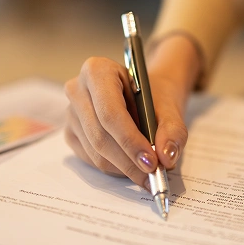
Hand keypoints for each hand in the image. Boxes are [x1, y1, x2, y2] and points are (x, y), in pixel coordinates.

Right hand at [64, 35, 200, 187]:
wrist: (143, 95)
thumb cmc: (153, 96)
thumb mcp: (169, 106)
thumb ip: (172, 130)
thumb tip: (167, 157)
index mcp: (97, 70)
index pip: (110, 112)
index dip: (130, 140)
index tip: (151, 162)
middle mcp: (77, 89)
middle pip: (100, 135)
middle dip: (128, 160)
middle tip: (153, 174)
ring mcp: (70, 112)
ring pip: (95, 152)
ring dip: (123, 168)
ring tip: (147, 173)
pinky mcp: (70, 133)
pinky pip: (90, 159)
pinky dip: (114, 168)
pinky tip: (131, 165)